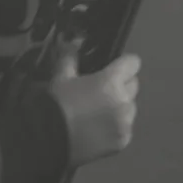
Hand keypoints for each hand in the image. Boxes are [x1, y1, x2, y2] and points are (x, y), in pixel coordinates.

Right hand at [49, 45, 140, 166]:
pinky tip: (100, 131)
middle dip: (122, 87)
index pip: (133, 63)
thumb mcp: (62, 76)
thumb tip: (73, 40)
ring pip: (131, 108)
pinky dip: (117, 129)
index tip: (112, 70)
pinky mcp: (122, 141)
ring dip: (120, 108)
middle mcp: (124, 100)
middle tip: (102, 94)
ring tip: (100, 115)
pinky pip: (126, 129)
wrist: (48, 140)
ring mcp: (125, 123)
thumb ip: (71, 56)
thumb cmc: (57, 104)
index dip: (123, 65)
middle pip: (134, 86)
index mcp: (112, 80)